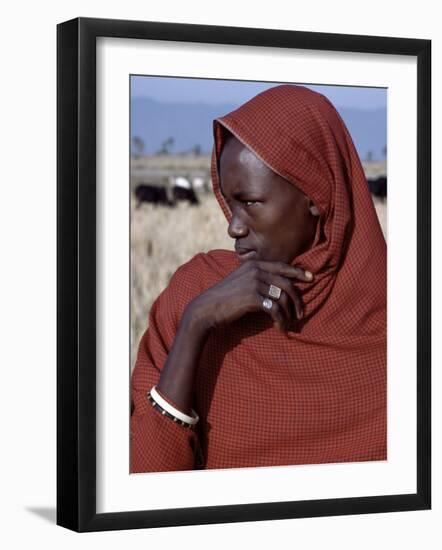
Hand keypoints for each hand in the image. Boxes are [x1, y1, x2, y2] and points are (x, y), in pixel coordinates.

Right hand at [186, 260, 312, 332]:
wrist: (207, 308)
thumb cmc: (224, 298)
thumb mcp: (240, 281)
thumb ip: (257, 278)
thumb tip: (279, 287)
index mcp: (253, 264)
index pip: (282, 266)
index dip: (299, 272)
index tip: (311, 278)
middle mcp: (255, 270)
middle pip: (287, 283)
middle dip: (297, 299)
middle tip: (301, 312)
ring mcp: (254, 282)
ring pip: (282, 297)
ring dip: (289, 313)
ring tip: (290, 323)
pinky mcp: (253, 297)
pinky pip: (275, 309)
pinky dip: (280, 320)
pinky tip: (280, 328)